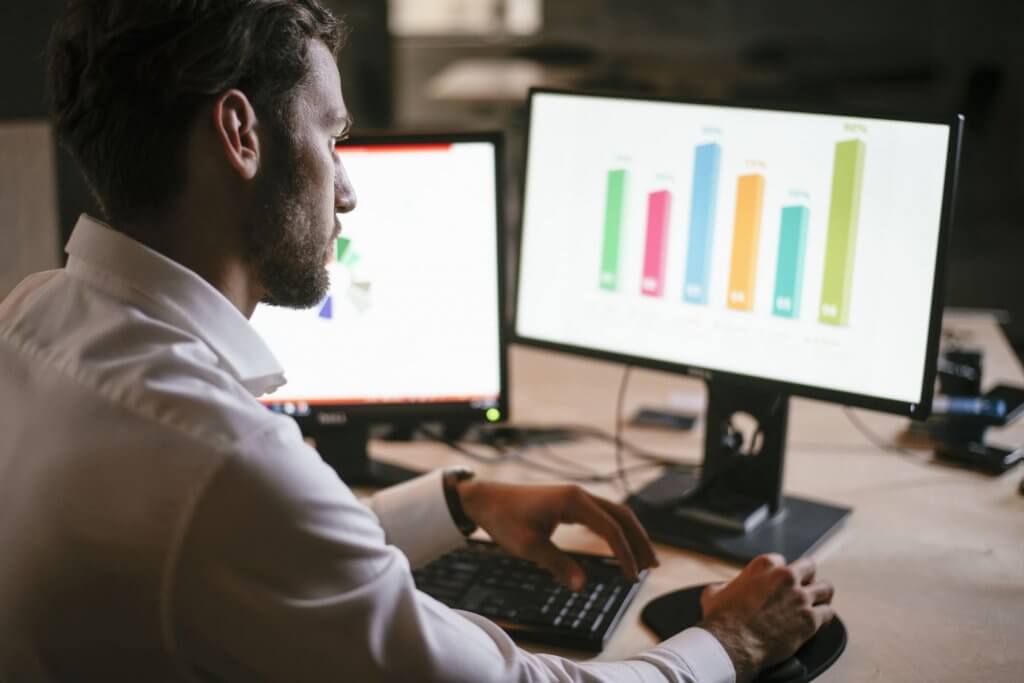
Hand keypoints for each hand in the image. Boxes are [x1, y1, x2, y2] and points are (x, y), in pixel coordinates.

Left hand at [457, 480, 658, 589]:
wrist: (485, 500)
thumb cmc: (504, 520)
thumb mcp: (529, 546)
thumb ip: (558, 565)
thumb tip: (582, 586)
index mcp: (574, 501)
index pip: (611, 529)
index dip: (625, 553)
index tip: (631, 576)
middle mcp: (579, 495)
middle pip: (622, 516)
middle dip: (639, 541)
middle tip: (652, 567)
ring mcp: (575, 497)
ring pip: (614, 514)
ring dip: (631, 535)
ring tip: (644, 560)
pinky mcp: (569, 503)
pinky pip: (602, 515)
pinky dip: (616, 531)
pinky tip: (619, 545)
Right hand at [698, 554, 834, 682]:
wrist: (733, 643)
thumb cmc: (722, 618)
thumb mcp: (715, 592)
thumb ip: (727, 585)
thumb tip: (726, 589)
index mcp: (764, 565)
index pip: (781, 560)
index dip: (779, 573)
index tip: (778, 583)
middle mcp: (786, 576)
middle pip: (809, 567)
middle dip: (807, 577)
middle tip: (803, 588)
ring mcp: (801, 597)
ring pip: (826, 588)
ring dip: (821, 595)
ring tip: (818, 602)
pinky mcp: (810, 619)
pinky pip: (828, 613)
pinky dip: (824, 617)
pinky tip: (818, 621)